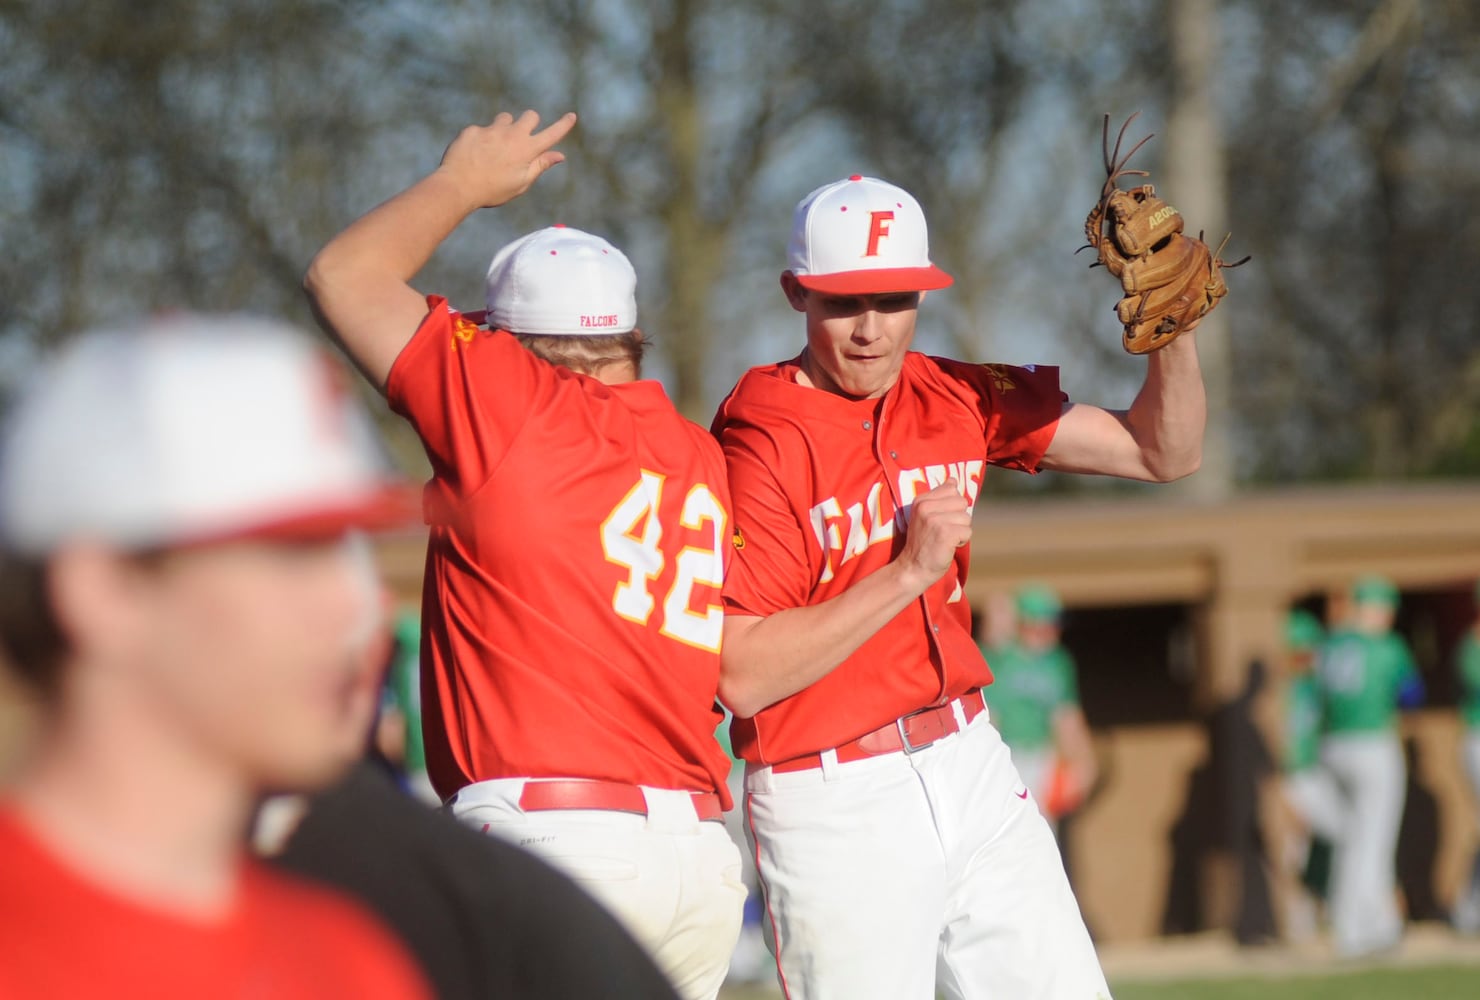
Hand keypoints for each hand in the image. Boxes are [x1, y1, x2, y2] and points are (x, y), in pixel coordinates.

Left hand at [437, 110, 577, 210]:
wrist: (458, 186)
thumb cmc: (493, 190)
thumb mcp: (521, 183)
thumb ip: (540, 165)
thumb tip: (560, 155)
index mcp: (527, 150)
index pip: (552, 134)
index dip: (564, 124)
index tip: (572, 116)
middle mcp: (512, 135)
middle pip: (530, 116)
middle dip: (530, 122)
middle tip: (522, 137)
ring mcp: (492, 130)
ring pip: (505, 118)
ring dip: (504, 128)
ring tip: (494, 148)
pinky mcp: (473, 130)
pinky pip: (482, 129)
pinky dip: (481, 140)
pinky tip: (473, 156)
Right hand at [894, 479, 971, 593]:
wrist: (912, 568)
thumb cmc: (923, 542)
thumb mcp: (925, 515)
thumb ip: (940, 497)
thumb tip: (953, 480)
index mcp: (921, 500)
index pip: (951, 489)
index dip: (951, 507)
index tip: (938, 520)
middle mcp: (926, 507)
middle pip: (962, 502)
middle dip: (958, 519)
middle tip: (942, 531)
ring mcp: (935, 519)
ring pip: (966, 518)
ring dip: (960, 531)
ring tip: (944, 539)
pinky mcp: (945, 533)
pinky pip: (967, 532)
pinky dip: (961, 542)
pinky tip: (948, 546)